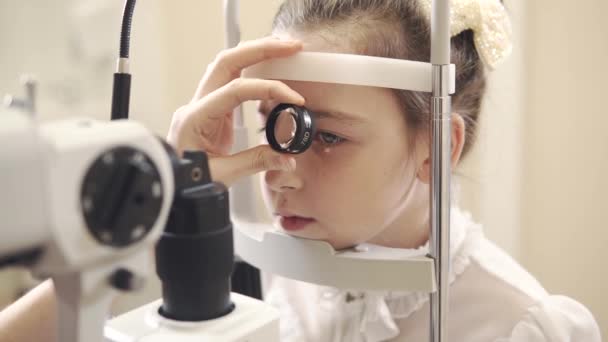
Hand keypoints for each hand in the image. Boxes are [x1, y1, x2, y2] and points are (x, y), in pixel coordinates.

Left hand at [167, 37, 304, 186]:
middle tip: (291, 48)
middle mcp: (196, 105)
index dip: (268, 89)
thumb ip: (256, 162)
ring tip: (284, 50)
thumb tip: (287, 157)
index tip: (293, 99)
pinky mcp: (210, 111)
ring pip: (227, 65)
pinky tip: (268, 69)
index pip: (235, 90)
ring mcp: (202, 106)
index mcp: (195, 118)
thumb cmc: (183, 182)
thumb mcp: (222, 175)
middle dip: (260, 50)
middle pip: (227, 61)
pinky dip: (251, 70)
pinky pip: (230, 81)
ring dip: (255, 54)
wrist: (167, 186)